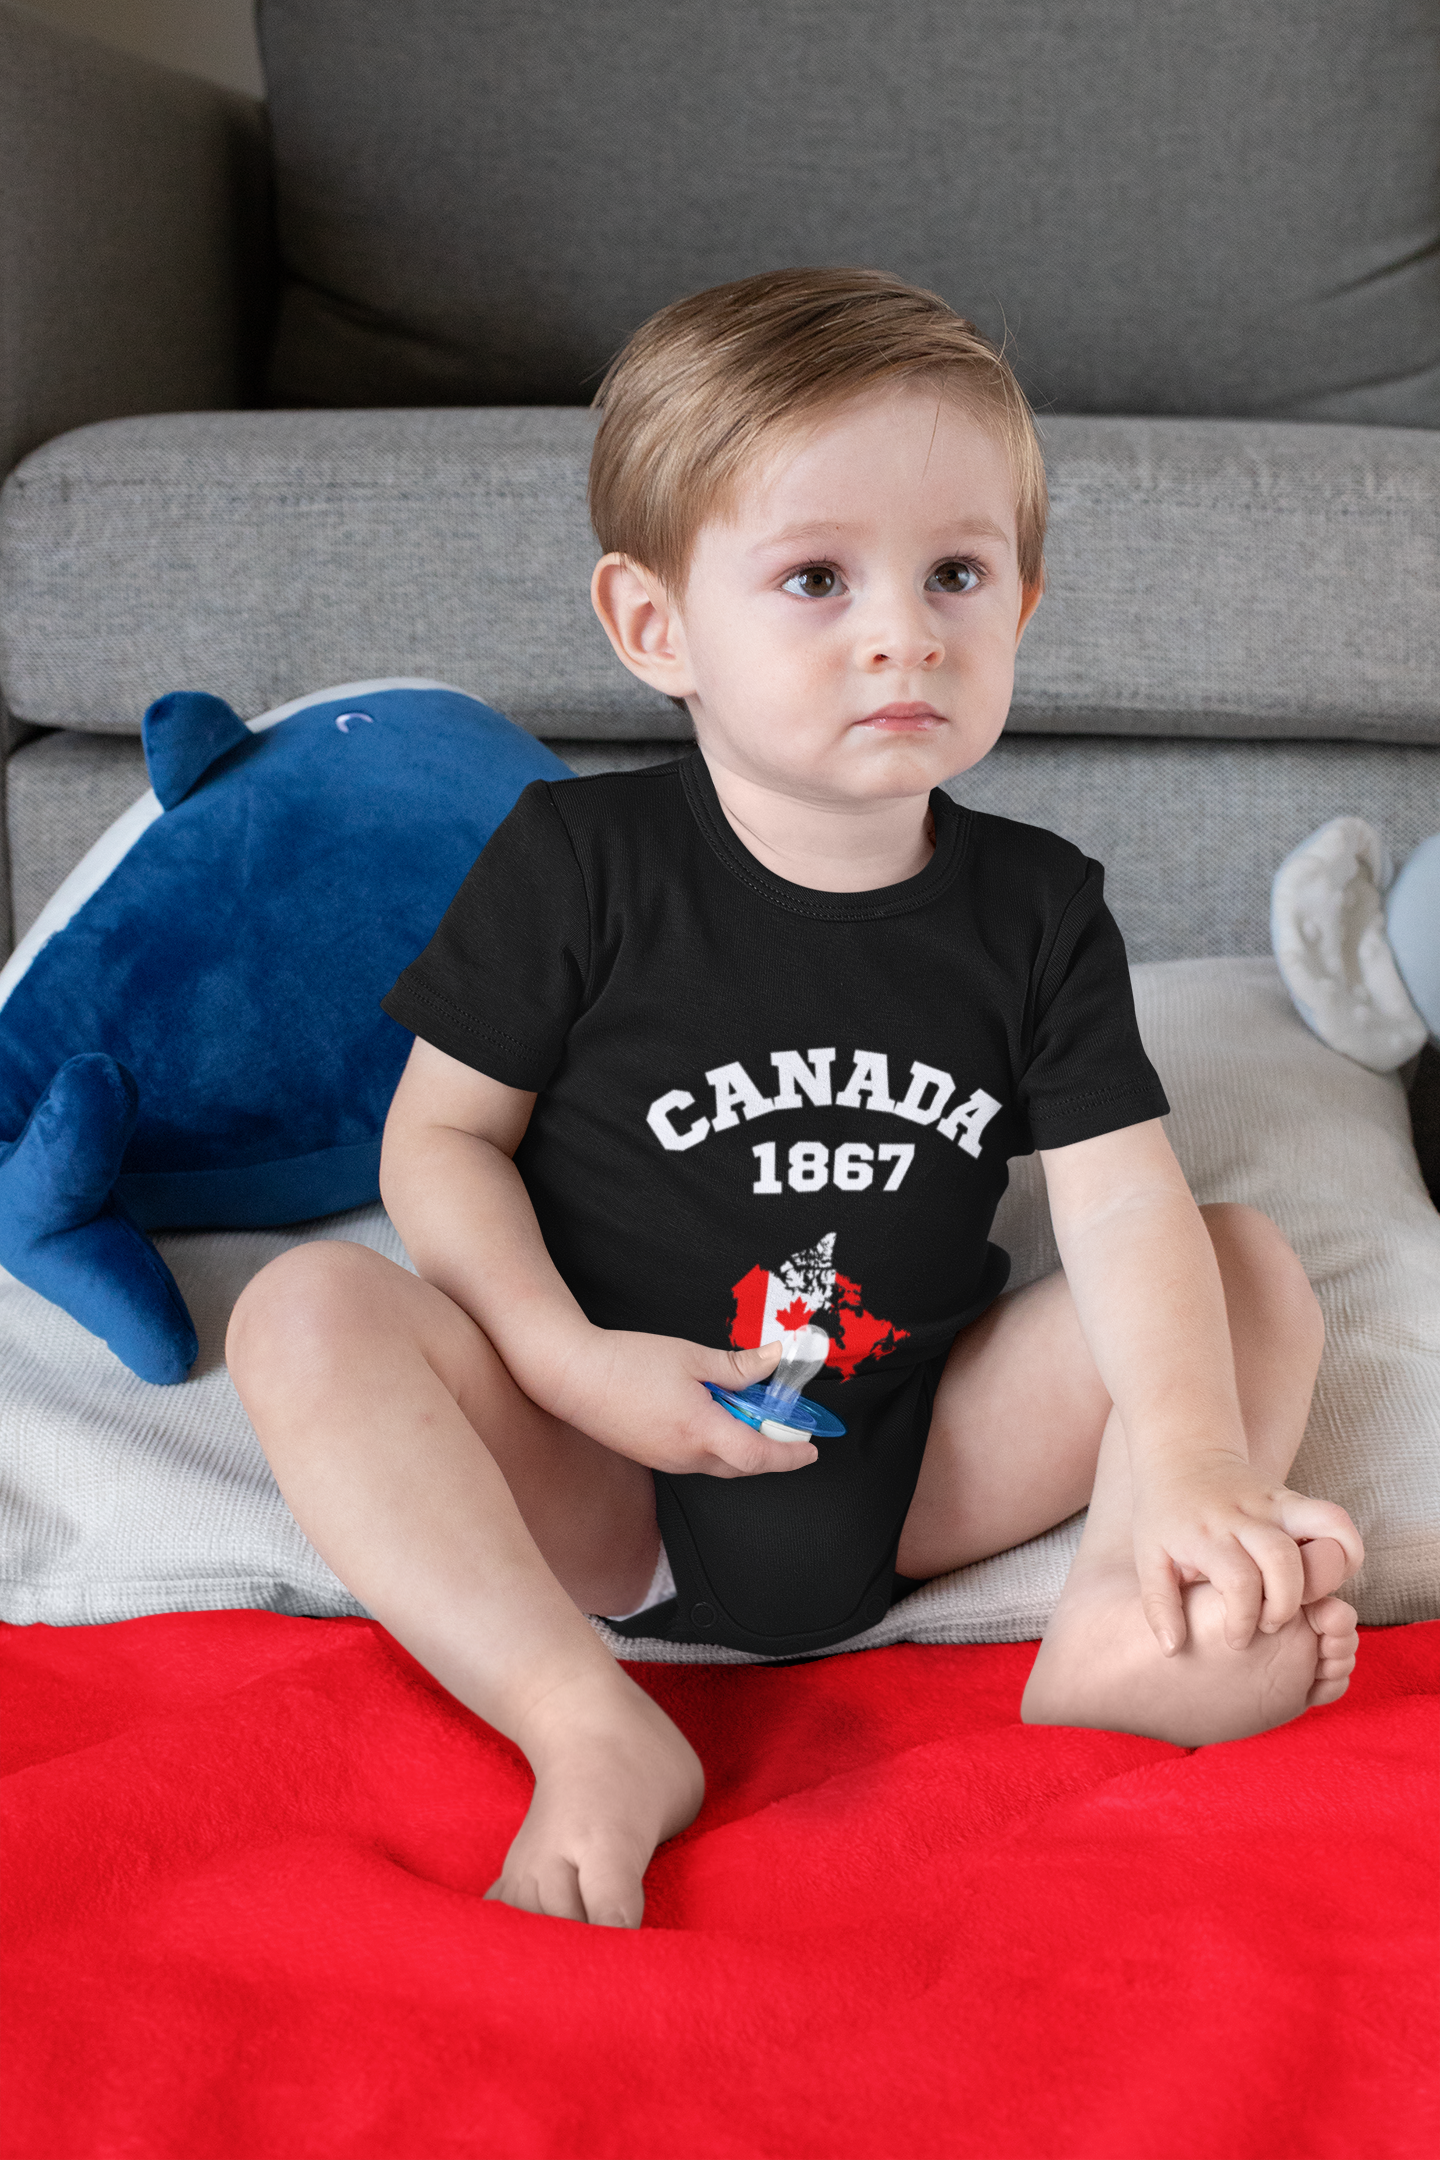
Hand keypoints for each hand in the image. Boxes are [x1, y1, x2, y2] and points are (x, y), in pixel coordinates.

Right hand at [550, 1330, 818, 1478]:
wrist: (571, 1376)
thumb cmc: (627, 1362)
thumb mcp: (691, 1356)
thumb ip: (737, 1366)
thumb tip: (774, 1361)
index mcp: (701, 1431)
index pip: (759, 1455)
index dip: (790, 1454)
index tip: (812, 1449)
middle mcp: (685, 1456)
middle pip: (743, 1464)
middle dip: (771, 1450)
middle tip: (788, 1426)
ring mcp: (666, 1461)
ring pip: (719, 1463)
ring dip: (742, 1445)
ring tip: (748, 1411)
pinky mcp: (651, 1456)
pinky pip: (696, 1458)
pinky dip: (717, 1443)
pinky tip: (713, 1414)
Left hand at [1131, 1451, 1363, 1653]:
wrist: (1184, 1454)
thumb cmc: (1165, 1515)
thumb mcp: (1149, 1558)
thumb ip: (1158, 1606)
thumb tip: (1174, 1649)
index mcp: (1206, 1534)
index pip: (1240, 1581)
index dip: (1244, 1619)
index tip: (1236, 1638)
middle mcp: (1243, 1515)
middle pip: (1284, 1560)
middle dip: (1285, 1605)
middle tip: (1268, 1623)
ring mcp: (1273, 1502)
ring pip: (1322, 1530)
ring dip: (1326, 1576)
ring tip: (1306, 1600)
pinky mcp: (1294, 1498)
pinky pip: (1336, 1519)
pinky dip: (1346, 1549)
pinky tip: (1327, 1575)